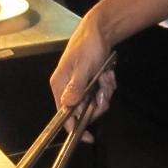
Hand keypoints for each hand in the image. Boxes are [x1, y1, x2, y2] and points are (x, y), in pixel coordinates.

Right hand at [50, 14, 115, 141]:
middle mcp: (68, 88)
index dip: (75, 127)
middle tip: (104, 89)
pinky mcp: (90, 82)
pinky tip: (107, 73)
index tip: (88, 137)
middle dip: (98, 102)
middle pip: (84, 110)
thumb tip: (68, 105)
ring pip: (95, 102)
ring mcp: (80, 86)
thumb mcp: (83, 67)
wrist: (100, 30)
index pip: (64, 115)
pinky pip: (101, 93)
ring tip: (106, 76)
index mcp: (60, 86)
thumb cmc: (87, 46)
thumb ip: (76, 87)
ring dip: (105, 91)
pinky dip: (107, 85)